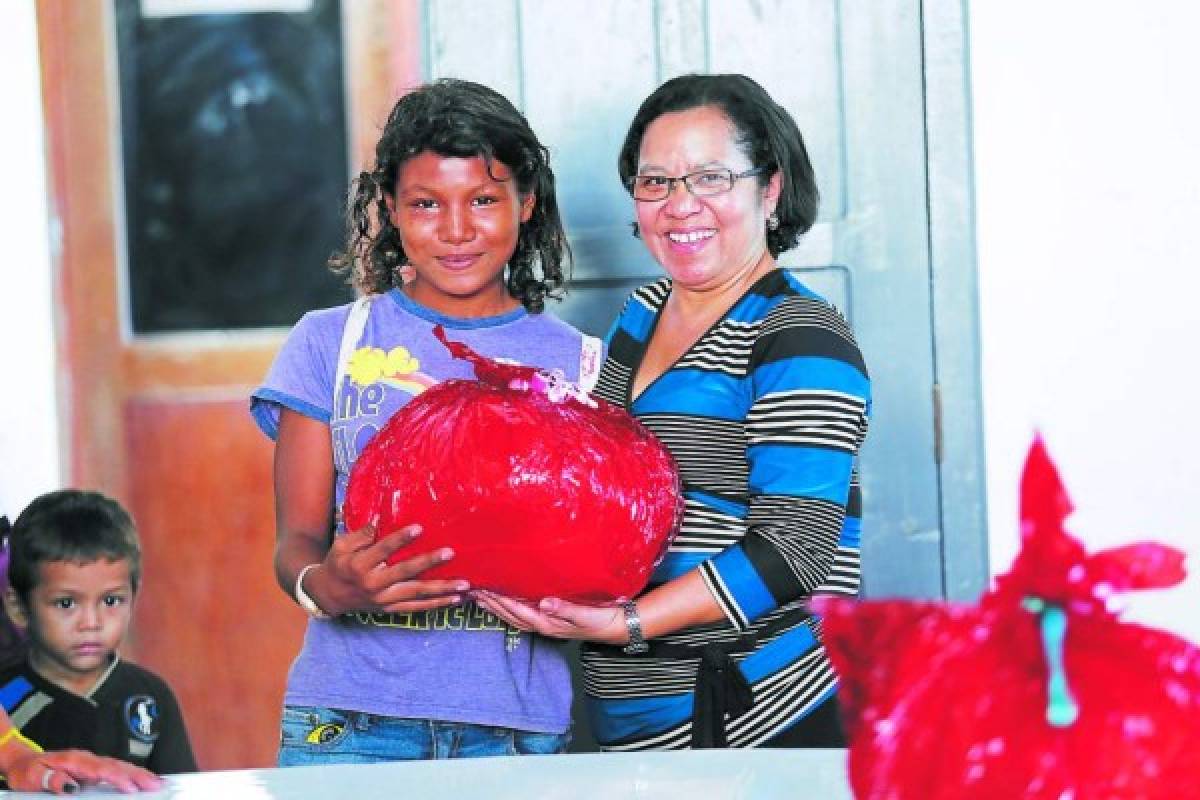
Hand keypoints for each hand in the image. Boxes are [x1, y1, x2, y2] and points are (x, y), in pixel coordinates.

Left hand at [5, 748, 162, 793]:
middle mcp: (87, 759)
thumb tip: (73, 786)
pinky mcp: (93, 769)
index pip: (102, 770)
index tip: (133, 788)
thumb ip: (54, 780)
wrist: (24, 762)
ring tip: (157, 783)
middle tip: (158, 784)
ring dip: (140, 774)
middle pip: (118, 766)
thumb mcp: (35, 777)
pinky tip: (141, 780)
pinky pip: (116, 770)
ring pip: (120, 767)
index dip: (119, 778)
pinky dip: (131, 774)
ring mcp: (92, 763)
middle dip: (139, 775)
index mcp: (75, 761)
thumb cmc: (30, 771)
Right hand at [307, 523, 468, 614]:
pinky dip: (437, 604)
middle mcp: (373, 584)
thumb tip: (383, 517)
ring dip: (442, 589)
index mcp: (359, 565)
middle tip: (449, 552)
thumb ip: (363, 533)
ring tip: (464, 584)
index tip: (419, 527)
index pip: (383, 550)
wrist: (328, 596)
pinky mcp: (391, 609)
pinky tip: (455, 599)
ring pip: (417, 594)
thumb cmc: (337, 564)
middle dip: (428, 562)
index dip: (401, 539)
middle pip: (405, 573)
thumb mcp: (342, 545)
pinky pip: (417, 608)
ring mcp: (384, 599)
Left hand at [475, 591, 624, 643]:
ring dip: (496, 608)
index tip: (484, 591)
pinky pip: (523, 615)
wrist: (615, 627)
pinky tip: (504, 602)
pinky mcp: (550, 620)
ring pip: (514, 617)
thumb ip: (564, 608)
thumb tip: (544, 602)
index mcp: (548, 623)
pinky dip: (509, 609)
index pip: (517, 611)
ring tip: (480, 597)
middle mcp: (543, 625)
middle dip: (491, 604)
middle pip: (510, 616)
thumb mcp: (585, 613)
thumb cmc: (601, 619)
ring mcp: (546, 624)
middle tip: (473, 591)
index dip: (500, 601)